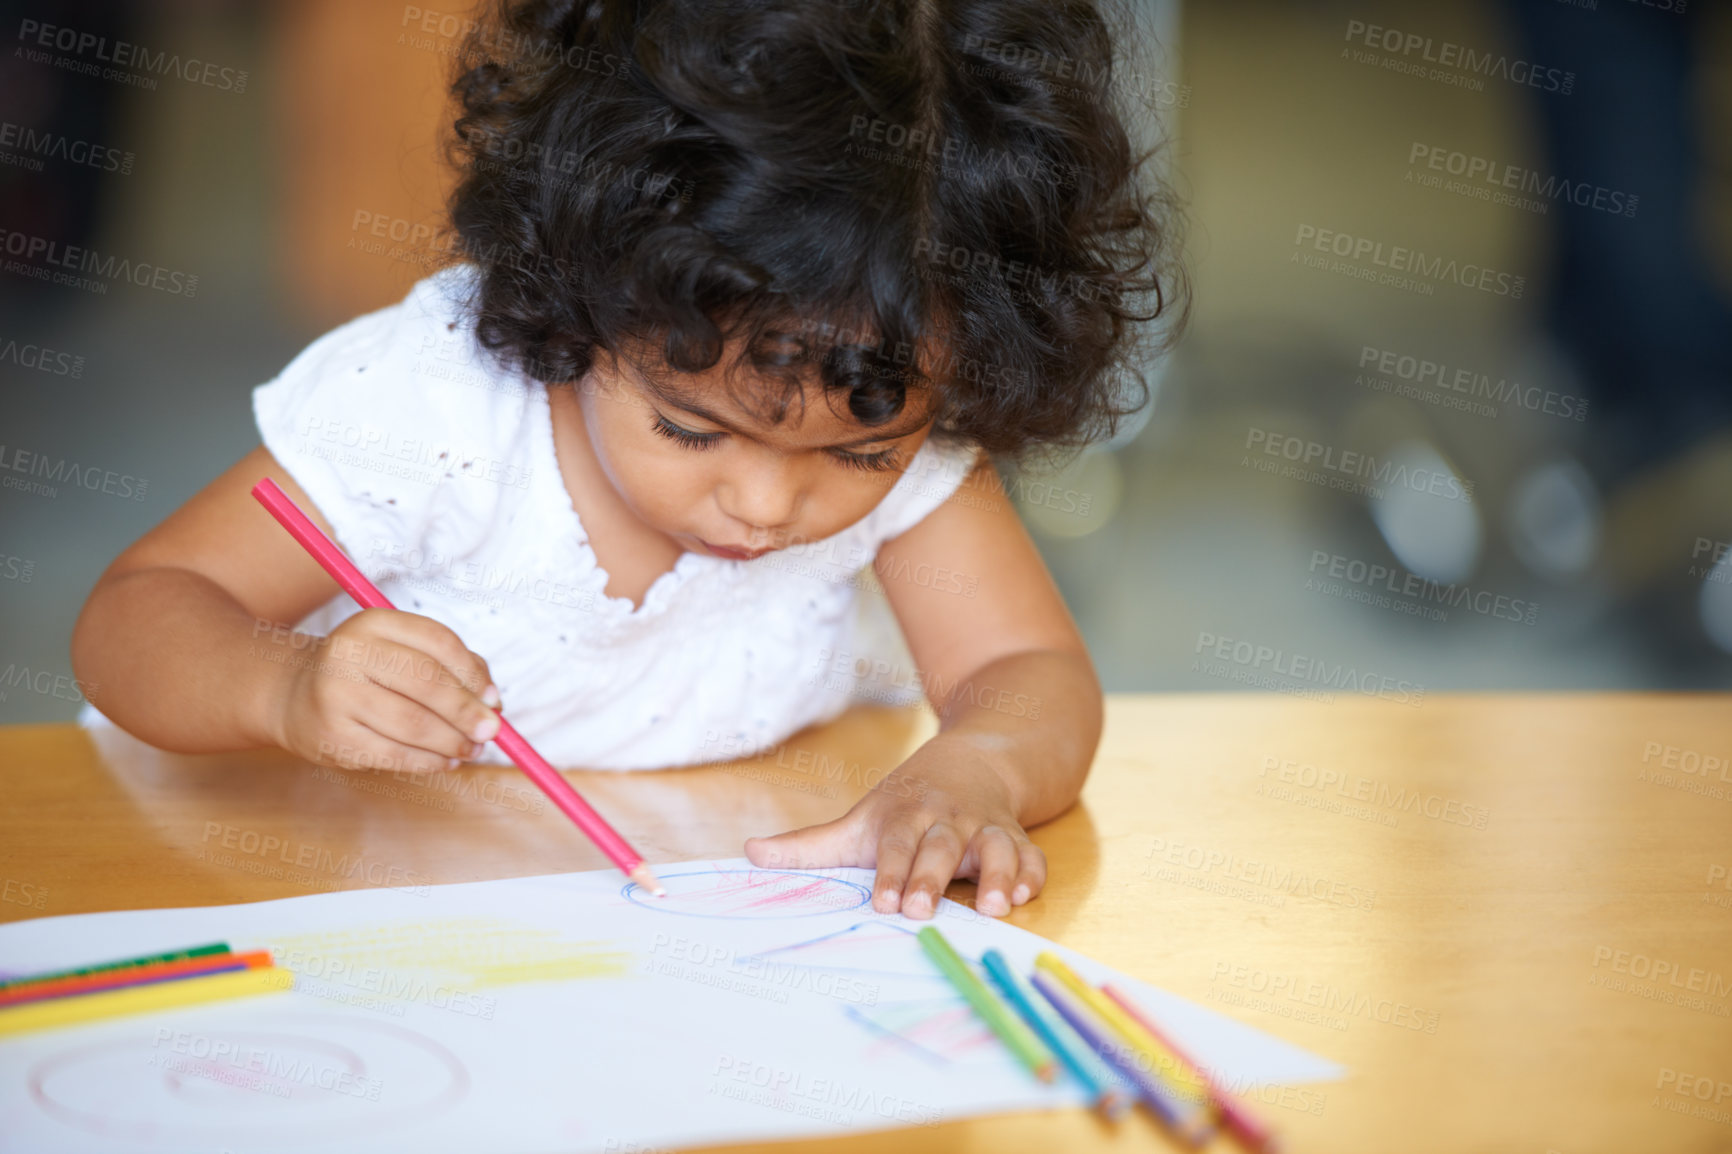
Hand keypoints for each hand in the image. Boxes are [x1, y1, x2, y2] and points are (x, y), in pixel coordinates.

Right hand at [267, 608, 501, 773]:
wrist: (295, 696)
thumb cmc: (368, 672)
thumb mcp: (402, 651)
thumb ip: (452, 666)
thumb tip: (493, 701)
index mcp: (373, 623)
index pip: (437, 642)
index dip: (473, 673)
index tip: (494, 698)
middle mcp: (349, 653)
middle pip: (426, 683)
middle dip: (467, 711)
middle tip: (492, 731)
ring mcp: (336, 696)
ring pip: (413, 724)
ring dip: (453, 742)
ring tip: (473, 749)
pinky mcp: (333, 738)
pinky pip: (394, 755)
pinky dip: (430, 761)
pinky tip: (446, 761)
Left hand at [743, 735, 1046, 919]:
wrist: (971, 763)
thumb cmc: (906, 806)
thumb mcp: (860, 822)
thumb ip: (809, 846)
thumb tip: (749, 853)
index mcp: (906, 816)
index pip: (895, 845)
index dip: (889, 873)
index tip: (881, 902)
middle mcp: (947, 820)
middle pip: (941, 848)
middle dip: (932, 878)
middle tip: (921, 912)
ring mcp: (986, 829)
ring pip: (996, 848)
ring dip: (999, 874)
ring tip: (998, 906)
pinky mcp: (1016, 839)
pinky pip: (1032, 854)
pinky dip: (1033, 872)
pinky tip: (1028, 895)